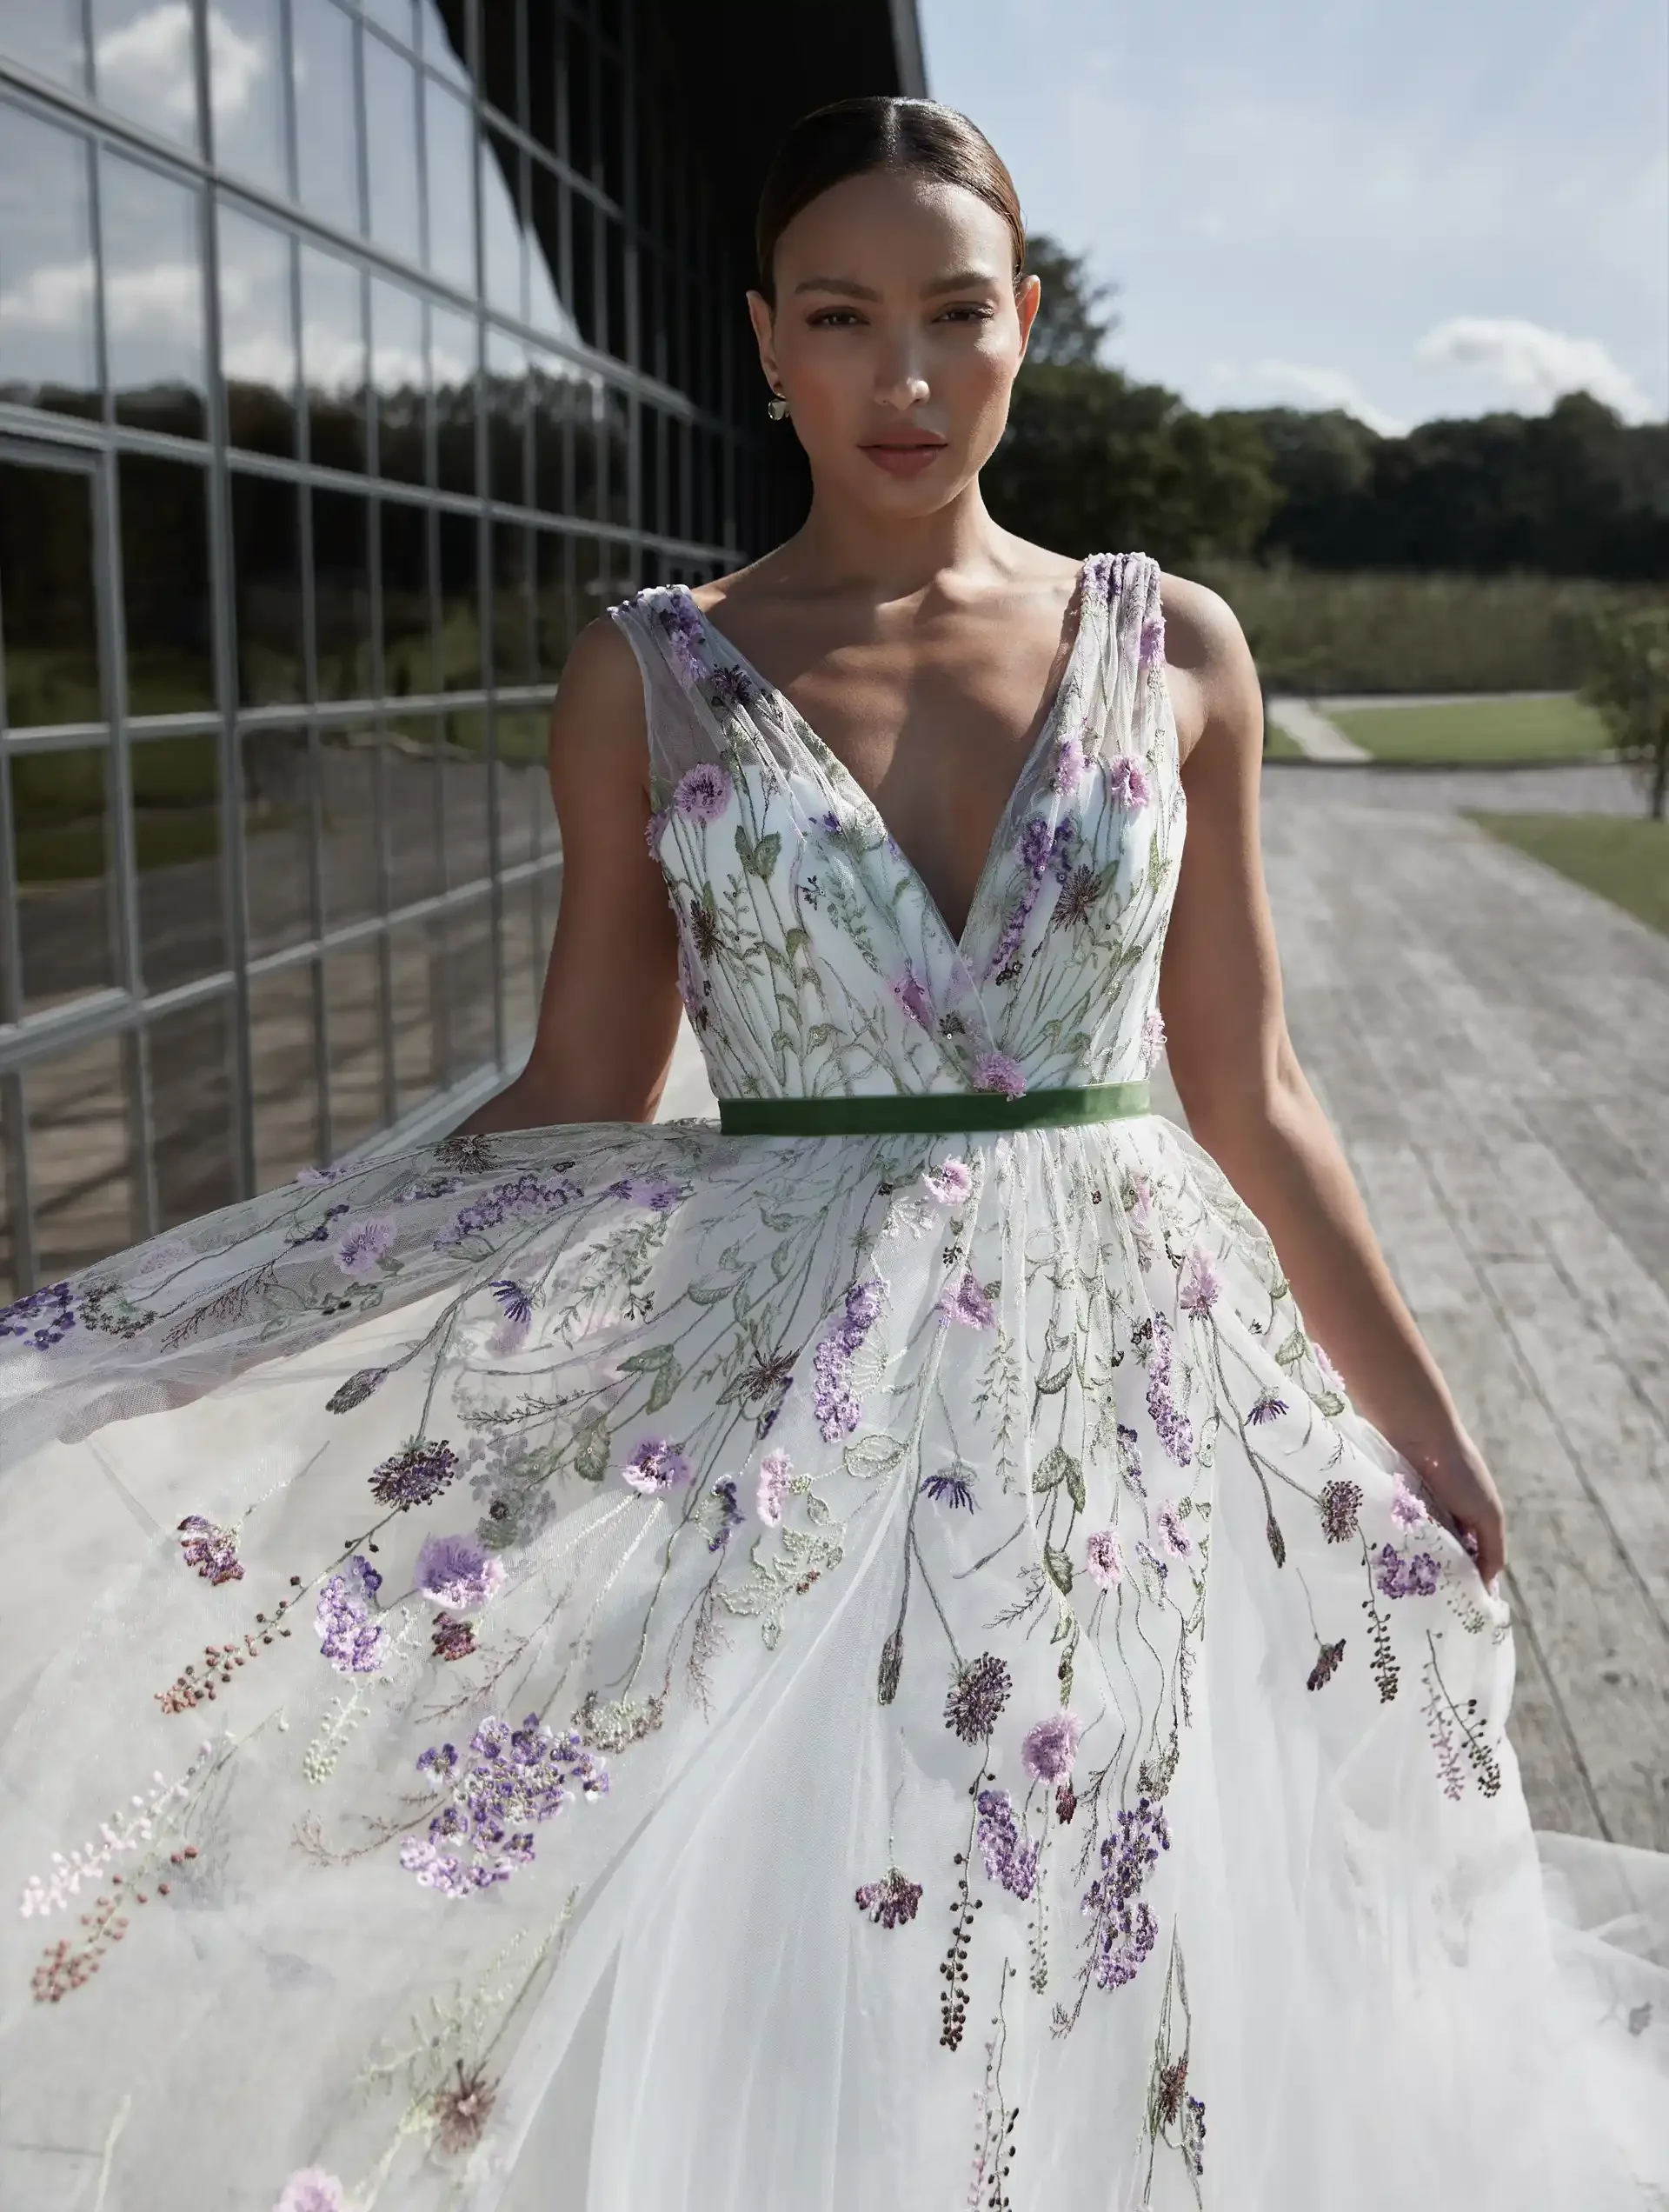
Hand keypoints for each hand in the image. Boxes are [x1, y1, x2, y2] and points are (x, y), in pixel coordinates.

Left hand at [1400, 1422, 1506, 1590]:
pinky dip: (1393, 1543)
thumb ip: (1491, 1548)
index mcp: (1470, 1516)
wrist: (1416, 1431)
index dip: (1464, 1578)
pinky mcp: (1389, 1501)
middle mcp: (1442, 1513)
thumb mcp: (1487, 1513)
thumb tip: (1487, 1585)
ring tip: (1402, 1587)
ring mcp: (1414, 1507)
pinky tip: (1386, 1562)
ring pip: (1414, 1546)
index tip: (1452, 1606)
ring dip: (1411, 1561)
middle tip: (1423, 1601)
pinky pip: (1392, 1530)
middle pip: (1439, 1554)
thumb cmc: (1458, 1471)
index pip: (1469, 1557)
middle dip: (1434, 1573)